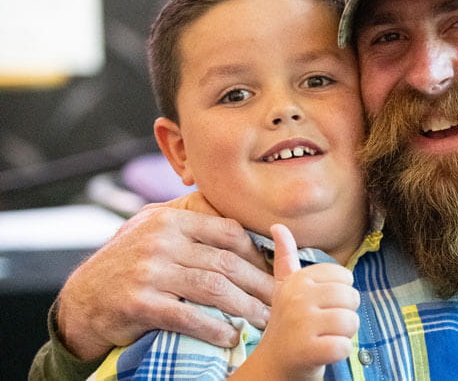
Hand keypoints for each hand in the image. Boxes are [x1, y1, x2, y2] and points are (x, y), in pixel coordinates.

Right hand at [57, 191, 273, 359]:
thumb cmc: (126, 265)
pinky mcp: (140, 303)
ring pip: (214, 288)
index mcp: (171, 219)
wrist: (81, 301)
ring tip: (263, 321)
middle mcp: (161, 241)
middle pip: (227, 263)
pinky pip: (188, 316)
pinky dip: (214, 328)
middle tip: (279, 300)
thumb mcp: (152, 230)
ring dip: (245, 308)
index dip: (256, 254)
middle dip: (259, 284)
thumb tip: (241, 230)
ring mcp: (149, 271)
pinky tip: (230, 336)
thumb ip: (189, 222)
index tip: (272, 272)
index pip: (228, 232)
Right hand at [232, 224, 359, 378]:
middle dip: (344, 316)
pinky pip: (345, 346)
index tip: (318, 307)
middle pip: (352, 298)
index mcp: (297, 280)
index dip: (340, 295)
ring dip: (343, 335)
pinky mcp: (308, 350)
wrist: (273, 367)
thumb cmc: (288, 325)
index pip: (345, 277)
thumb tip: (278, 226)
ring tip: (322, 338)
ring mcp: (300, 324)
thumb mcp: (285, 289)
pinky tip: (321, 353)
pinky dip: (338, 353)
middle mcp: (296, 298)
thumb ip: (286, 258)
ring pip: (351, 321)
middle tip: (322, 326)